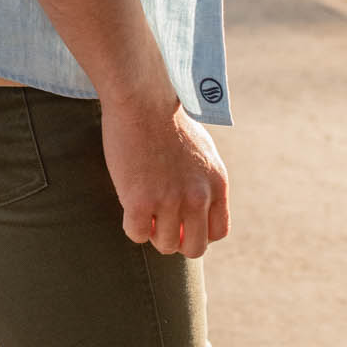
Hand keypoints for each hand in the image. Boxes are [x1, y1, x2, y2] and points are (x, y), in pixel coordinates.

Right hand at [100, 89, 229, 257]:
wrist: (142, 99)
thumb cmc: (167, 118)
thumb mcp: (202, 150)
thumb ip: (204, 180)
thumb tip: (199, 205)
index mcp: (216, 184)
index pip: (218, 232)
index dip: (198, 232)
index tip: (182, 223)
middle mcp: (198, 196)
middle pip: (194, 248)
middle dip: (176, 241)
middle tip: (160, 223)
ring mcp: (169, 200)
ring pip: (163, 244)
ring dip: (151, 232)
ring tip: (142, 209)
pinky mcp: (139, 200)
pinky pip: (136, 234)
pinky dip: (131, 225)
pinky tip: (128, 204)